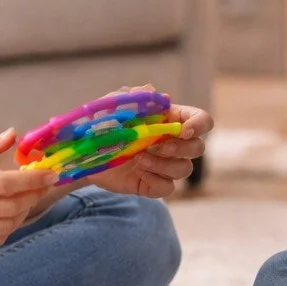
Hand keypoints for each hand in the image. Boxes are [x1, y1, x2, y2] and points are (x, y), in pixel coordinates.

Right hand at [0, 130, 55, 252]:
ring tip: (25, 197)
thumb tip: (12, 136)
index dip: (33, 179)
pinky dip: (7, 228)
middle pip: (10, 208)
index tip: (50, 173)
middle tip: (41, 184)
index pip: (5, 184)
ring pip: (5, 227)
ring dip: (23, 213)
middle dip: (32, 195)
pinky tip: (7, 214)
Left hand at [92, 95, 213, 198]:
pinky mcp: (153, 184)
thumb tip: (163, 97)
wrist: (84, 153)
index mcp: (170, 120)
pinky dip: (156, 182)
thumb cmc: (102, 124)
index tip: (183, 130)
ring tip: (138, 159)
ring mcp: (164, 166)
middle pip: (198, 148)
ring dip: (163, 165)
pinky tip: (139, 174)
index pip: (201, 120)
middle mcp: (172, 143)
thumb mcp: (114, 105)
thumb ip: (135, 97)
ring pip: (185, 169)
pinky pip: (168, 188)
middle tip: (155, 146)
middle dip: (179, 148)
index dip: (199, 125)